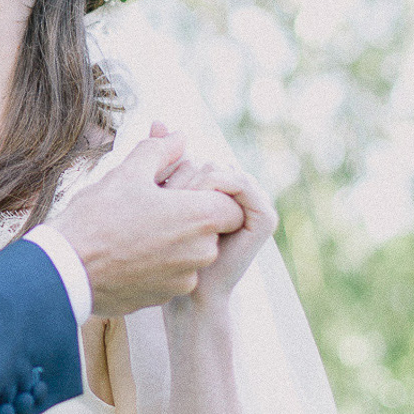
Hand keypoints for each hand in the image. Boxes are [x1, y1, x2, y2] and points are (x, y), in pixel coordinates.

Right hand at [51, 125, 246, 316]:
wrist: (66, 271)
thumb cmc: (97, 218)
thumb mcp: (128, 173)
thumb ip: (160, 151)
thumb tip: (178, 137)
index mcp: (199, 217)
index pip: (233, 206)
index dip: (212, 196)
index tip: (184, 193)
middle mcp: (201, 252)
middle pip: (211, 231)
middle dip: (189, 219)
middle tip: (153, 207)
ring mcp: (183, 279)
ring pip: (191, 255)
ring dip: (173, 243)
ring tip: (136, 231)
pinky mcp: (163, 298)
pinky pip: (170, 276)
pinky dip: (157, 265)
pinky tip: (127, 254)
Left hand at [161, 157, 276, 310]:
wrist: (181, 293)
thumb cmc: (160, 251)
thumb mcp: (155, 197)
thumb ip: (158, 157)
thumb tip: (158, 120)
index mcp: (217, 186)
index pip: (191, 158)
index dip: (168, 173)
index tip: (149, 197)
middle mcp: (237, 192)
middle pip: (204, 161)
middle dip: (179, 180)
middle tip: (161, 207)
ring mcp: (254, 203)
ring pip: (217, 169)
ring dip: (192, 186)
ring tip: (173, 212)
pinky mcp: (264, 216)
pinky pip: (238, 181)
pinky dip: (214, 187)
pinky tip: (194, 207)